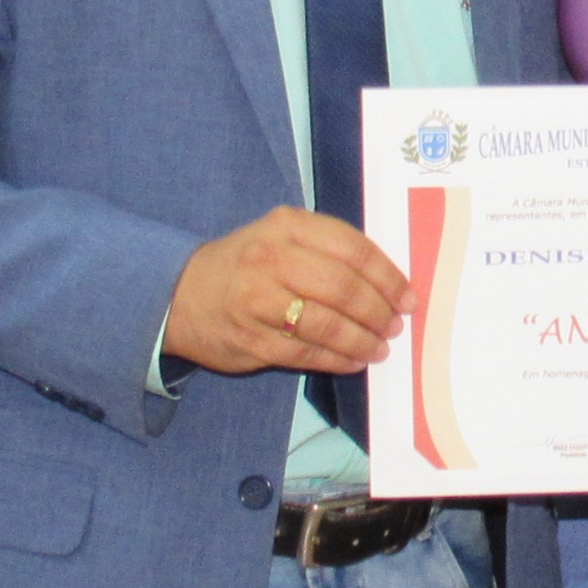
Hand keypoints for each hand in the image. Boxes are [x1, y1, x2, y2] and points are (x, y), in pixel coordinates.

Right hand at [165, 207, 409, 375]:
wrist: (180, 294)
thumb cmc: (247, 265)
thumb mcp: (283, 238)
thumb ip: (330, 252)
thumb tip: (389, 284)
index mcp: (288, 226)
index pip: (354, 249)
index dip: (388, 277)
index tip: (407, 297)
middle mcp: (272, 258)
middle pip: (344, 288)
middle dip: (378, 312)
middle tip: (394, 326)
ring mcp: (259, 300)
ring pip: (327, 324)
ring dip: (362, 340)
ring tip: (379, 348)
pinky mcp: (252, 339)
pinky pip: (307, 352)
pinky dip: (337, 359)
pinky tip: (353, 361)